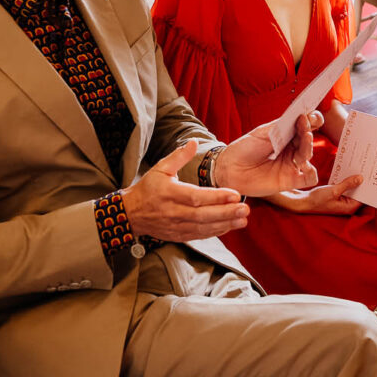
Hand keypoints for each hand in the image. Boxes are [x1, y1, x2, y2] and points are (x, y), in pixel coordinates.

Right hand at [122, 140, 248, 241]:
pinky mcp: (178, 236)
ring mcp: (176, 226)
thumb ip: (179, 156)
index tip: (235, 194)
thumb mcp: (160, 168)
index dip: (216, 196)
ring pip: (203, 227)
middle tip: (245, 209)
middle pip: (203, 215)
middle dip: (226, 213)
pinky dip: (216, 232)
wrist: (132, 213)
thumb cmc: (149, 188)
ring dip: (225, 224)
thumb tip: (193, 141)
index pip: (196, 197)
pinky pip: (200, 235)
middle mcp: (173, 212)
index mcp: (169, 193)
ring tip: (243, 219)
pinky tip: (230, 227)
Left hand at [216, 112, 321, 197]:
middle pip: (308, 138)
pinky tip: (305, 166)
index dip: (311, 118)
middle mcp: (291, 148)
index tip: (307, 114)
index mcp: (286, 134)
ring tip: (304, 138)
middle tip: (304, 122)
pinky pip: (309, 178)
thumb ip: (280, 125)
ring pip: (309, 154)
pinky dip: (311, 173)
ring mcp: (291, 164)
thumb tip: (300, 115)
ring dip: (308, 146)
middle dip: (307, 129)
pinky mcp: (290, 180)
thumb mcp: (262, 132)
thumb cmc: (244, 148)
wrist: (230, 168)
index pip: (305, 125)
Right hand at [271, 175, 363, 215]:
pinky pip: (346, 188)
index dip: (369, 187)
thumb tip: (361, 178)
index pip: (365, 197)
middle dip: (363, 182)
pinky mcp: (338, 196)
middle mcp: (348, 205)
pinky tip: (349, 172)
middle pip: (360, 193)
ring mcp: (343, 201)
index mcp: (350, 207)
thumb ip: (347, 184)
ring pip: (353, 189)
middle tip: (369, 169)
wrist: (303, 202)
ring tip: (361, 168)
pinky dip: (348, 181)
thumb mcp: (333, 190)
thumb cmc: (317, 200)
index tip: (374, 176)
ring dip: (355, 180)